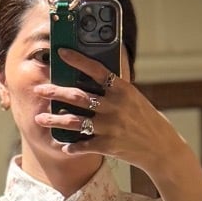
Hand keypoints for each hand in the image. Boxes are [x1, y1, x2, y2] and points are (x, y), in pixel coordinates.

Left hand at [34, 51, 185, 181]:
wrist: (161, 147)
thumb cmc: (146, 120)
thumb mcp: (134, 98)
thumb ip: (115, 88)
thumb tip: (97, 72)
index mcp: (122, 90)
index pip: (96, 69)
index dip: (77, 60)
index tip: (60, 53)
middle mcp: (115, 106)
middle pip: (78, 96)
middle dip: (55, 92)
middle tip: (40, 89)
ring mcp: (110, 127)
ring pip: (74, 121)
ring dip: (54, 120)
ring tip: (40, 118)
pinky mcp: (108, 145)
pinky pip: (83, 145)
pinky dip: (71, 147)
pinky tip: (64, 146)